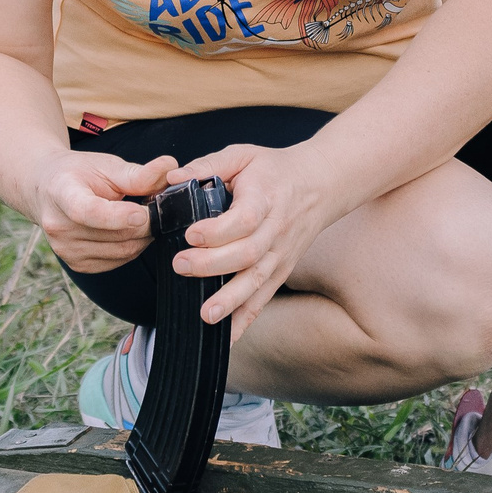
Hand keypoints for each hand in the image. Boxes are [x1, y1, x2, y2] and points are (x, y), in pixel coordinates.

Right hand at [27, 150, 174, 271]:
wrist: (48, 190)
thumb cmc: (79, 174)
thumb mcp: (105, 165)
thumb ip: (138, 173)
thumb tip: (171, 168)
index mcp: (62, 194)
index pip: (89, 212)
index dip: (118, 217)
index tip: (142, 214)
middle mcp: (59, 227)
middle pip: (114, 235)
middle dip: (146, 222)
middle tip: (158, 206)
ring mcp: (66, 250)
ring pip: (123, 251)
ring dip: (143, 236)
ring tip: (143, 215)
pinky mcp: (78, 264)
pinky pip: (119, 261)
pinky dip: (132, 246)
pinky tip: (130, 229)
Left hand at [170, 143, 337, 340]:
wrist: (320, 184)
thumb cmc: (275, 170)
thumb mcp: (243, 156)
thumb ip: (207, 165)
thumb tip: (171, 179)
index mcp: (265, 198)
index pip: (244, 220)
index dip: (217, 231)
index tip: (190, 234)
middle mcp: (275, 230)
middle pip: (248, 254)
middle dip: (212, 265)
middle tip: (180, 265)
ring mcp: (281, 254)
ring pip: (257, 281)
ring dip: (231, 301)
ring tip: (206, 314)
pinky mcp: (282, 271)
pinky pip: (265, 298)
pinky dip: (247, 319)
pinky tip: (229, 336)